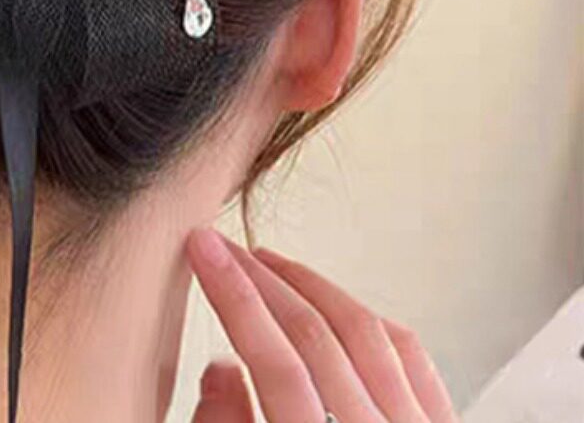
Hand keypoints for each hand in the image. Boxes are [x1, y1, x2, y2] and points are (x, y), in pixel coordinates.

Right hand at [185, 229, 456, 422]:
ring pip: (368, 333)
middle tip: (220, 245)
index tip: (202, 248)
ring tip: (268, 263)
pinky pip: (411, 357)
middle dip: (260, 280)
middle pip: (317, 336)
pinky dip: (368, 320)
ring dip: (310, 286)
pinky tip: (335, 303)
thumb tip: (220, 367)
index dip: (232, 297)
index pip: (273, 363)